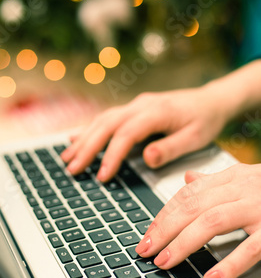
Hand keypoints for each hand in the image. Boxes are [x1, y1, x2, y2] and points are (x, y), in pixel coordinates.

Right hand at [61, 87, 229, 181]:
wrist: (211, 101)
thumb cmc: (205, 120)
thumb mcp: (196, 137)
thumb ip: (171, 148)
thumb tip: (147, 158)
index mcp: (157, 112)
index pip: (127, 134)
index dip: (112, 156)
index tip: (102, 177)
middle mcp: (141, 105)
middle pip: (107, 125)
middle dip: (87, 147)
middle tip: (71, 169)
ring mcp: (135, 104)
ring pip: (103, 119)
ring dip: (84, 138)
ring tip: (67, 158)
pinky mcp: (133, 108)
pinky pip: (107, 117)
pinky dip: (89, 129)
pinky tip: (75, 139)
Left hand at [135, 163, 260, 277]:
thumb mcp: (247, 179)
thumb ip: (217, 182)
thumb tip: (188, 179)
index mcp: (233, 178)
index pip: (189, 195)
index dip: (164, 215)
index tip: (147, 235)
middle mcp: (242, 189)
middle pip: (193, 207)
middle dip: (164, 229)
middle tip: (146, 250)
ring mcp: (258, 208)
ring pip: (212, 222)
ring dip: (183, 243)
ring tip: (165, 262)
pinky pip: (250, 248)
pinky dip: (229, 265)